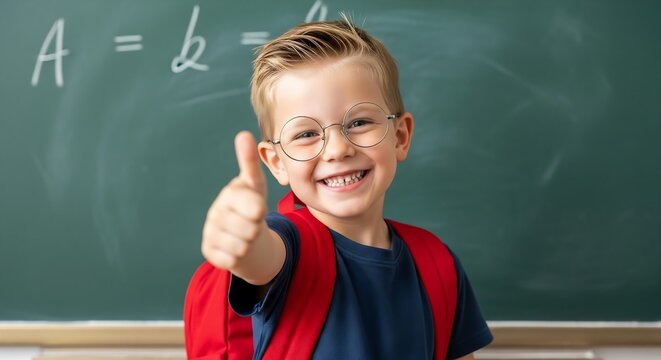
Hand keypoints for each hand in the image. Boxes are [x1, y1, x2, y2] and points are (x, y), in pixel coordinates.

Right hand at [202, 131, 268, 272]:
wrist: (246, 235)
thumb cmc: (252, 206)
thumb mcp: (256, 185)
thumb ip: (250, 162)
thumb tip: (243, 134)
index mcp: (229, 194)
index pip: (254, 207)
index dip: (260, 211)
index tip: (258, 209)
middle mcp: (215, 213)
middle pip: (250, 230)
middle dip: (256, 229)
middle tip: (252, 224)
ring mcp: (210, 233)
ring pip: (242, 246)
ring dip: (249, 243)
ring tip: (246, 234)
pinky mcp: (209, 252)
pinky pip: (232, 260)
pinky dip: (239, 257)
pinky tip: (235, 247)